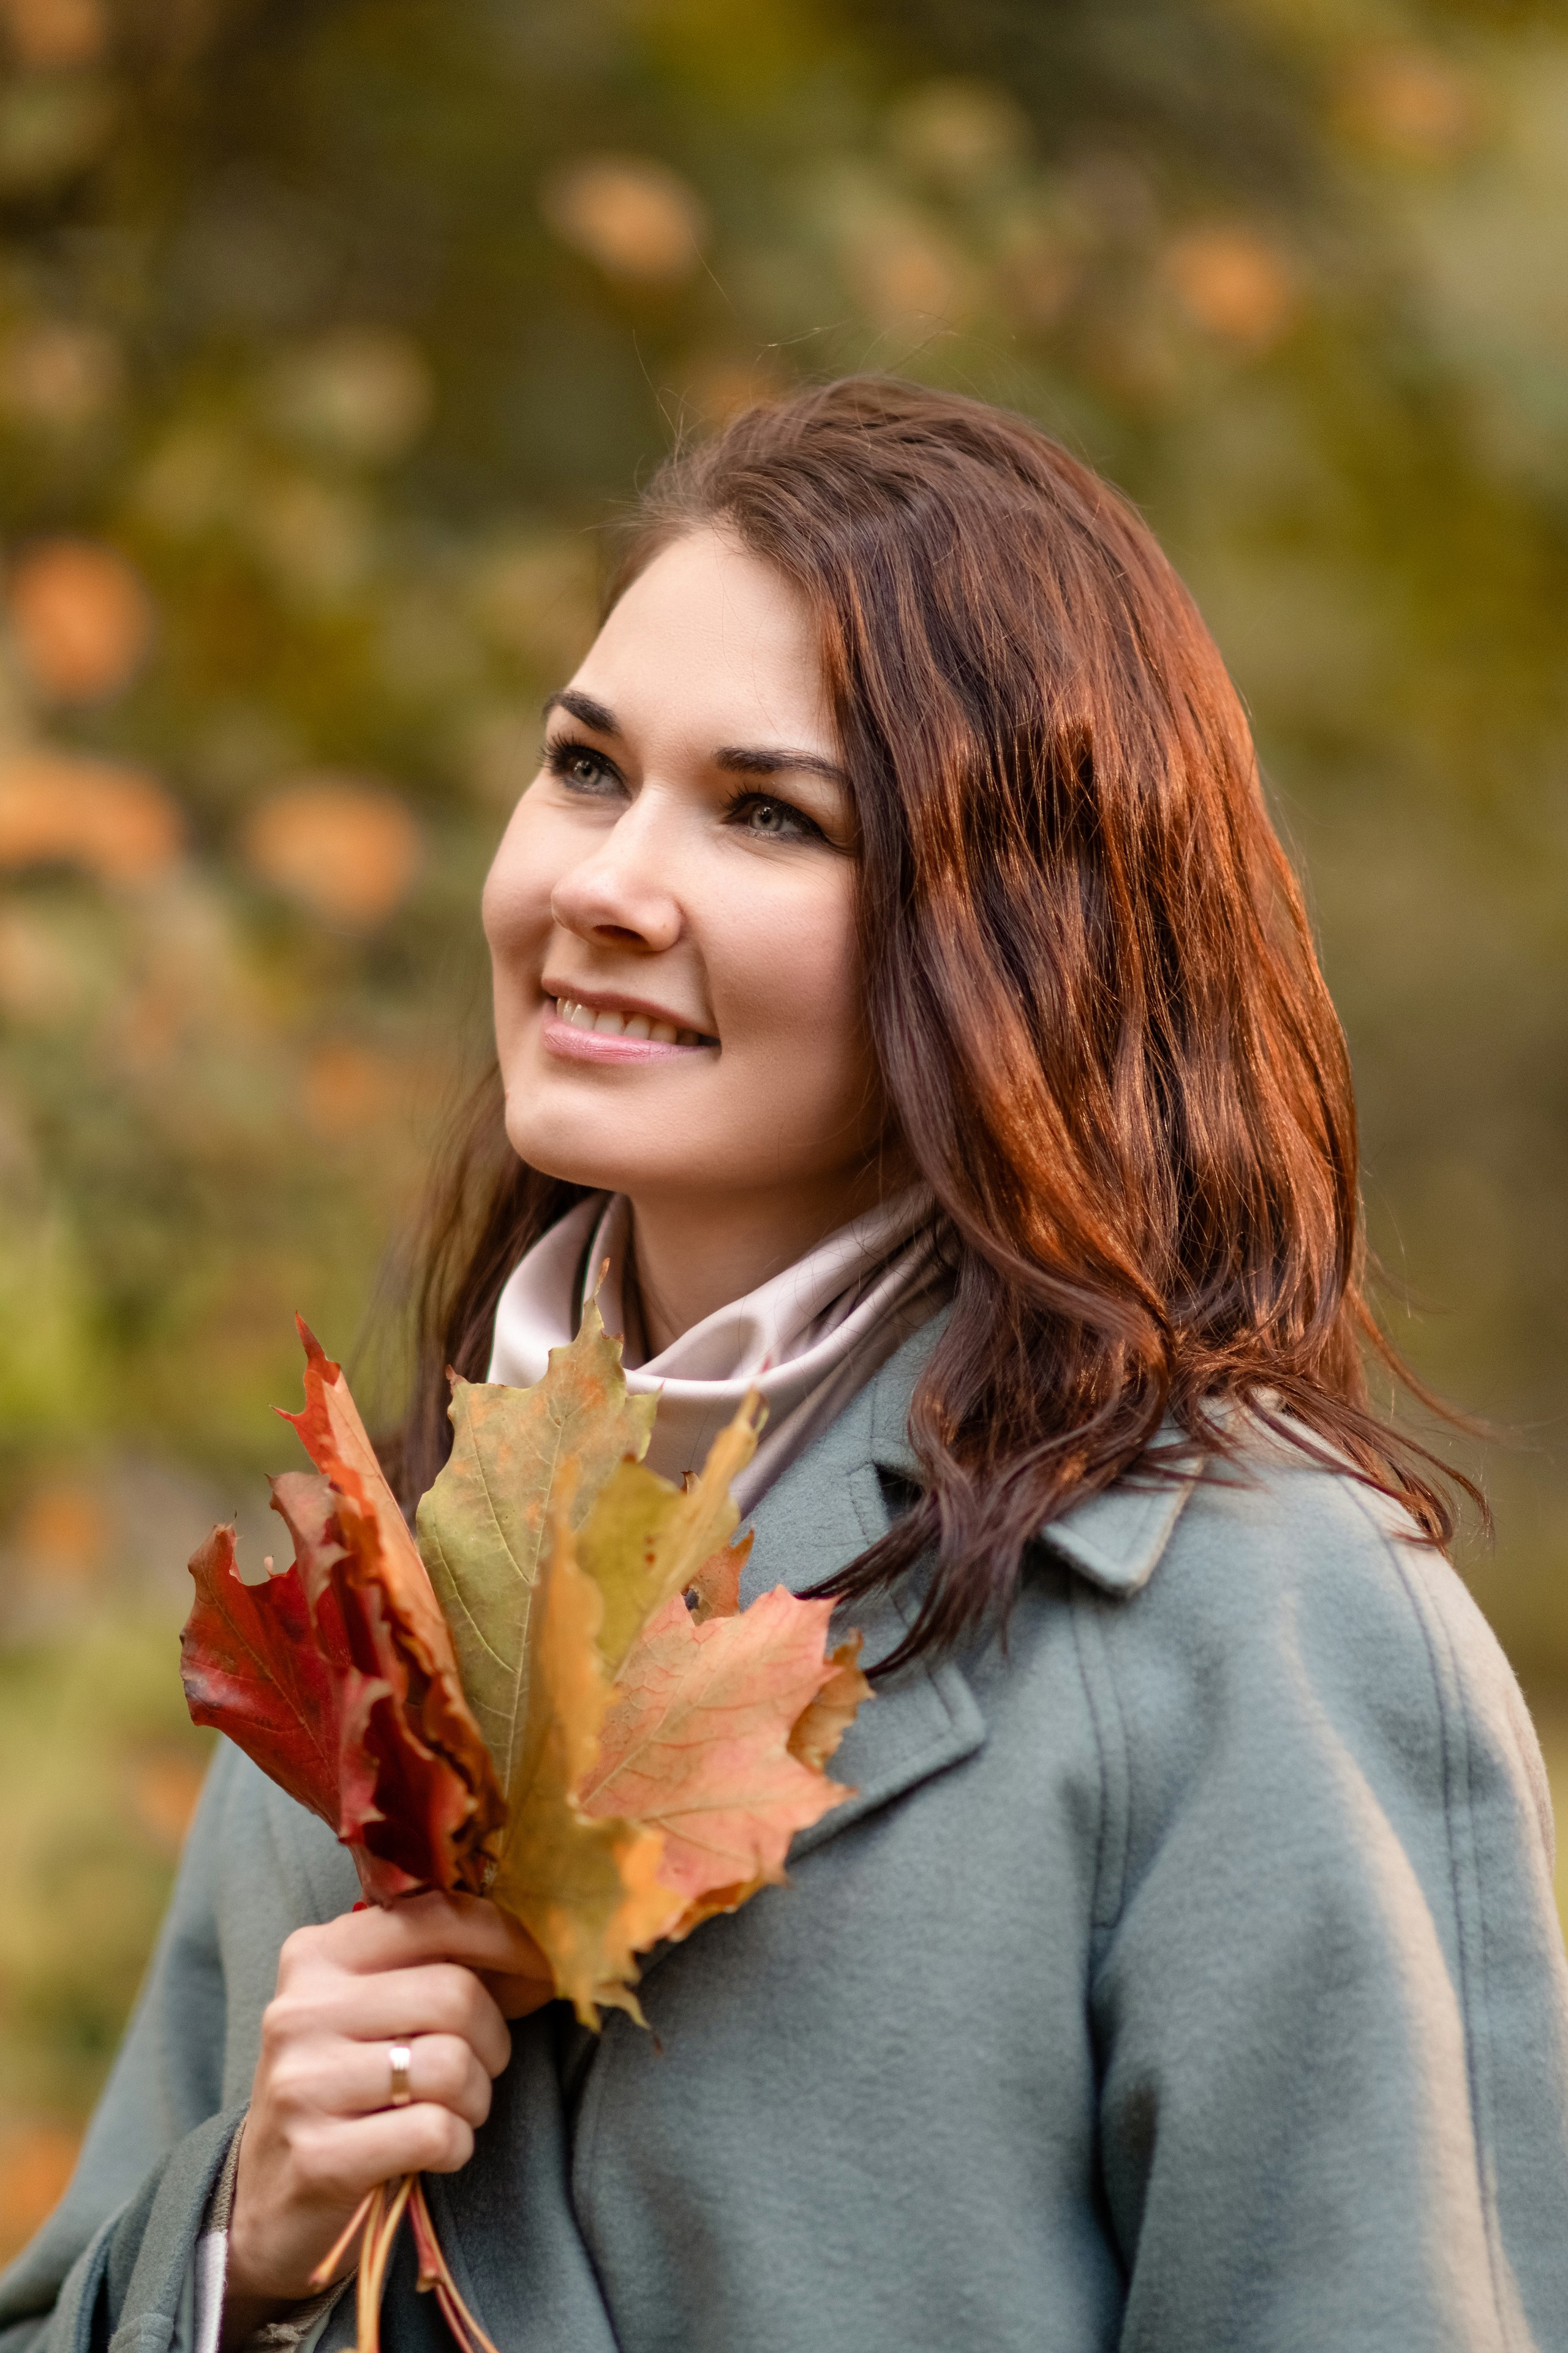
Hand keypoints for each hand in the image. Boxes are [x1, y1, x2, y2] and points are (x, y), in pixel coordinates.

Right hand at [223, 1893, 550, 2342]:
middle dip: (494, 2037)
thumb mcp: (362, 2009)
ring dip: (476, 2098)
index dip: (506, 1941)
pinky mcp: (319, 2157)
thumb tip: (522, 1946)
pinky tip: (432, 2150)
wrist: (261, 2202)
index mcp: (317, 1955)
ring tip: (450, 2110)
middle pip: (456, 1995)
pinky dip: (456, 2145)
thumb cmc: (339, 2090)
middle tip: (484, 2065)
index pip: (436, 1915)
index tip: (534, 1974)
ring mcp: (303, 2084)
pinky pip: (437, 2133)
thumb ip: (423, 1964)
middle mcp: (302, 2010)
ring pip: (453, 2065)